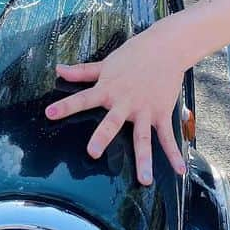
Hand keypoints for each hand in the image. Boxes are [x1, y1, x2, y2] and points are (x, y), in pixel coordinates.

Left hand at [45, 22, 188, 185]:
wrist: (164, 49)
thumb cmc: (132, 55)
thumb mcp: (105, 64)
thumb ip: (82, 72)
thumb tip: (58, 70)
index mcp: (108, 89)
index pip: (82, 99)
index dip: (66, 106)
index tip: (50, 114)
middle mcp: (125, 102)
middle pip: (111, 122)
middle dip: (102, 137)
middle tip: (92, 152)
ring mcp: (144, 110)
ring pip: (143, 137)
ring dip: (144, 158)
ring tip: (145, 180)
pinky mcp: (161, 113)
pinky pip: (167, 137)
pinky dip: (174, 153)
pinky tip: (180, 170)